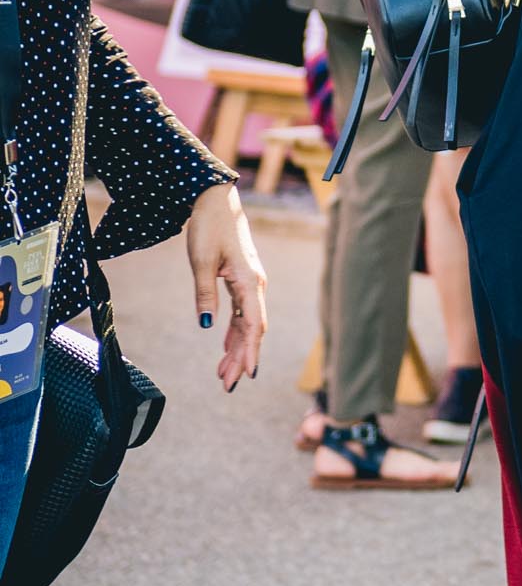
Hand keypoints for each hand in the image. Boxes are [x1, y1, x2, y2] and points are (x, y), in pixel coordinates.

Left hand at [185, 183, 266, 391]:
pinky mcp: (241, 280)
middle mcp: (254, 285)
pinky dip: (234, 331)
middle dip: (241, 358)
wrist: (216, 201)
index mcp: (249, 282)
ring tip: (223, 372)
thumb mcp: (201, 260)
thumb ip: (205, 294)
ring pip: (247, 323)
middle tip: (227, 384)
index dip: (251, 351)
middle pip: (252, 330)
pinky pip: (241, 312)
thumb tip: (206, 326)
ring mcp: (249, 283)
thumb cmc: (209, 227)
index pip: (254, 324)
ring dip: (236, 348)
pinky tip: (224, 345)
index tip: (248, 374)